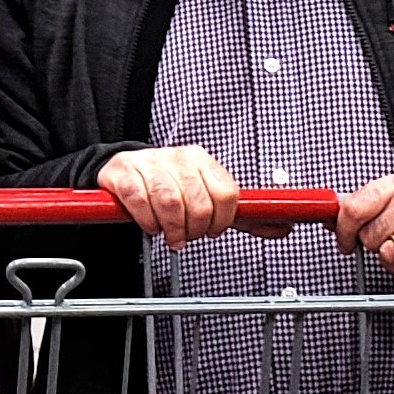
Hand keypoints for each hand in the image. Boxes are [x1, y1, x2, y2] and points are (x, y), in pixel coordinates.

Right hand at [96, 144, 242, 247]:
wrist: (125, 170)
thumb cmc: (166, 185)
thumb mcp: (199, 191)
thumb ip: (229, 210)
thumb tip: (269, 228)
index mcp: (200, 159)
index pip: (226, 193)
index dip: (221, 220)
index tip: (212, 230)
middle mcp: (177, 157)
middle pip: (199, 203)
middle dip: (194, 229)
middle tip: (187, 236)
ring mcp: (149, 162)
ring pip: (171, 202)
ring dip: (172, 228)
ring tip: (170, 234)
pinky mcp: (123, 172)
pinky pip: (140, 201)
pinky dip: (148, 221)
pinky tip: (151, 224)